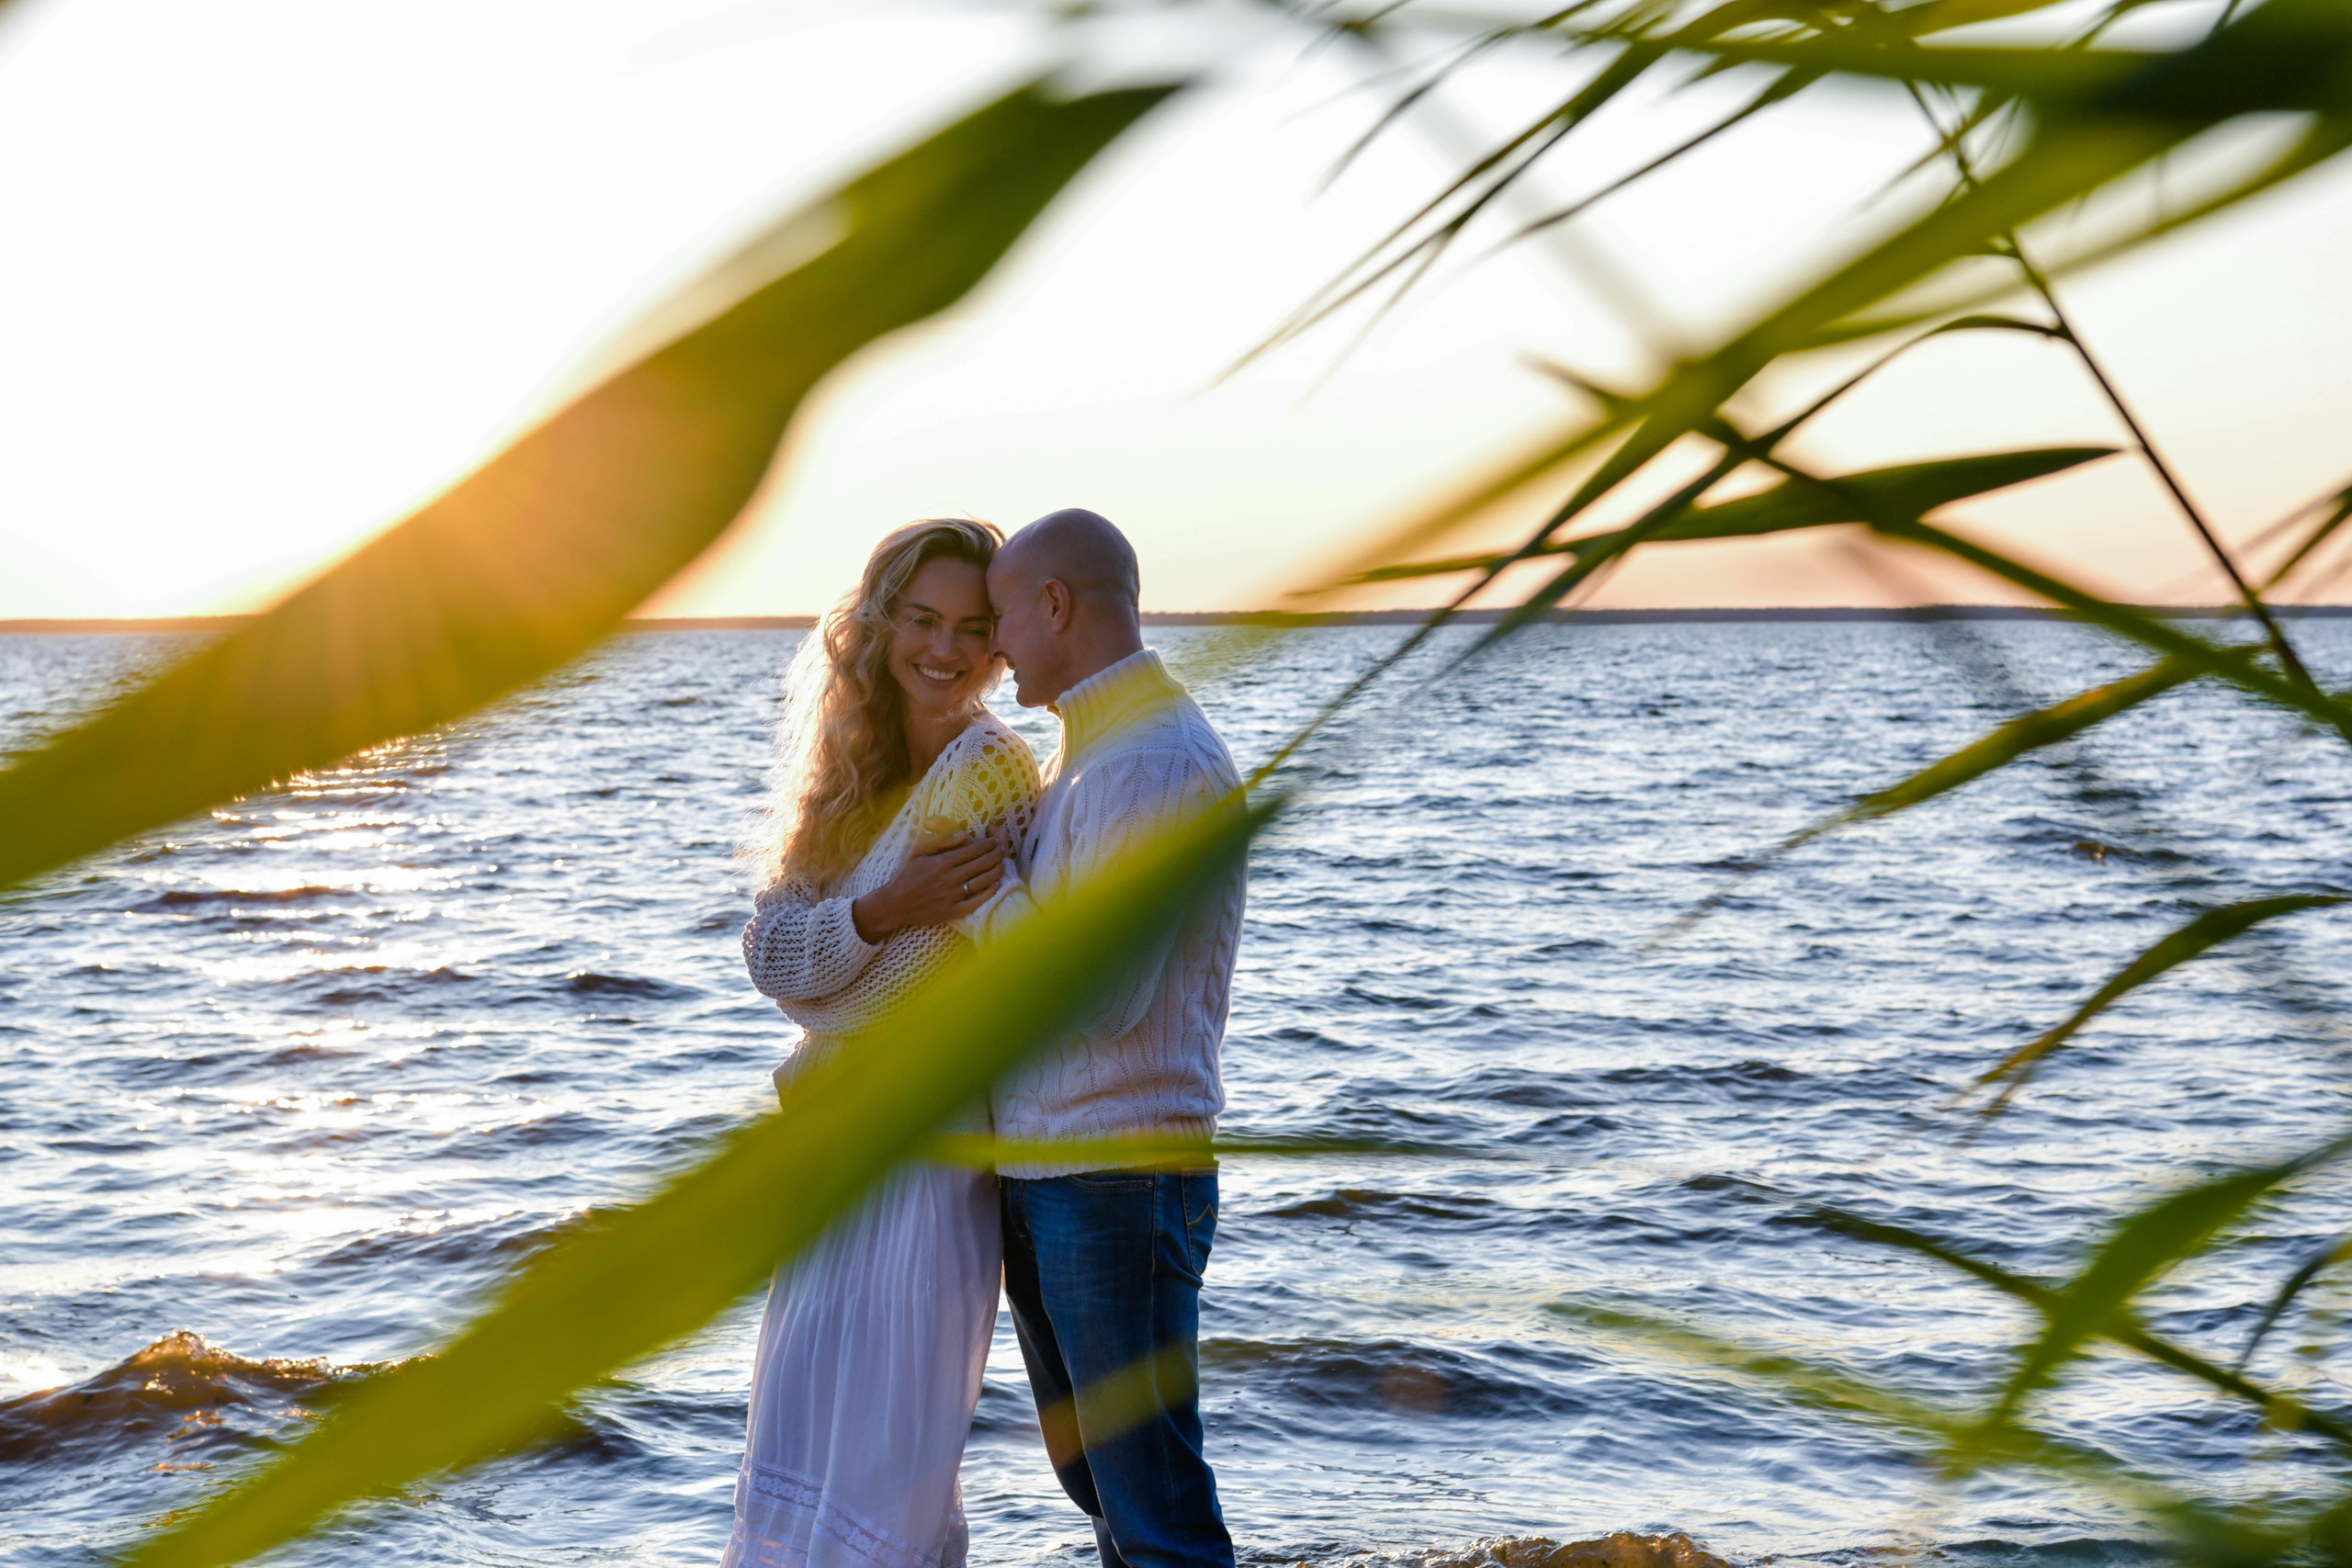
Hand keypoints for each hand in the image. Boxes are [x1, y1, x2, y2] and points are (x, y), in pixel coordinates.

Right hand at [851, 828, 1007, 941]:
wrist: (895, 903)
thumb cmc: (905, 875)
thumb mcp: (918, 852)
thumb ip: (940, 842)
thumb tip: (963, 835)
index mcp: (941, 862)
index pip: (971, 850)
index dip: (987, 845)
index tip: (995, 842)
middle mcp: (949, 878)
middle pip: (980, 864)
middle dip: (995, 855)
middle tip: (1003, 851)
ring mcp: (951, 895)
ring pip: (981, 881)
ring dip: (996, 872)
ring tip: (1003, 865)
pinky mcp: (952, 911)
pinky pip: (976, 902)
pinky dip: (988, 893)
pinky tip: (996, 885)